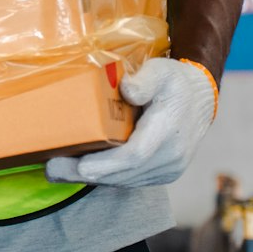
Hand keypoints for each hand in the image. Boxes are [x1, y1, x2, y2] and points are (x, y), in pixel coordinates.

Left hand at [45, 57, 216, 188]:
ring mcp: (168, 170)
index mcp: (169, 131)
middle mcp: (171, 157)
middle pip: (124, 174)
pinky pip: (130, 180)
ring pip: (125, 181)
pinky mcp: (163, 174)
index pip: (135, 156)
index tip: (79, 165)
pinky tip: (80, 170)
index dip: (105, 164)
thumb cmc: (175, 82)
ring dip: (91, 178)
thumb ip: (145, 79)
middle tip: (51, 169)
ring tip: (58, 171)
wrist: (200, 100)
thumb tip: (127, 89)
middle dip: (85, 174)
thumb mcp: (162, 70)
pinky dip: (105, 177)